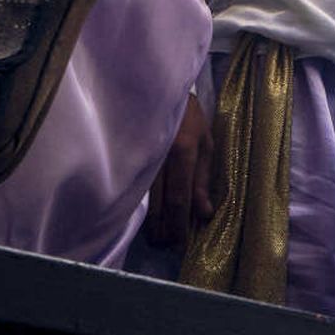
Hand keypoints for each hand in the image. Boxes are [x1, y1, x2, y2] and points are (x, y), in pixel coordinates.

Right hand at [145, 92, 212, 247]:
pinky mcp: (129, 156)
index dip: (179, 224)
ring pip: (145, 198)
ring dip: (150, 223)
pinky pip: (135, 187)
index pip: (180, 197)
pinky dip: (140, 206)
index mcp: (183, 150)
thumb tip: (203, 213)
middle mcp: (161, 154)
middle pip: (161, 203)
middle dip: (164, 229)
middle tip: (166, 247)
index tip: (180, 242)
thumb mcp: (205, 142)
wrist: (157, 88)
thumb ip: (203, 178)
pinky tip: (142, 219)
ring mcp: (142, 155)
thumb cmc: (188, 115)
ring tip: (155, 239)